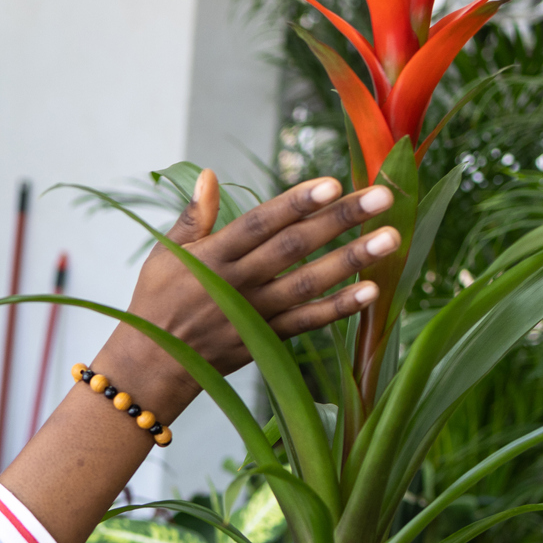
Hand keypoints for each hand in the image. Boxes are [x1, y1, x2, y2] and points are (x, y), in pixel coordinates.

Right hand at [99, 172, 396, 415]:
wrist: (152, 366)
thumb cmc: (157, 302)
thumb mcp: (164, 255)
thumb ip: (193, 217)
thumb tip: (210, 175)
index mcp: (213, 256)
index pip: (261, 223)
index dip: (296, 203)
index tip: (332, 182)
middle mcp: (238, 282)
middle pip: (295, 246)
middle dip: (340, 219)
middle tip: (382, 197)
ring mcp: (255, 313)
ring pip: (308, 283)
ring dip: (351, 260)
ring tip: (390, 239)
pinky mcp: (266, 340)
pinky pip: (308, 322)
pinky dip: (339, 309)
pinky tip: (372, 292)